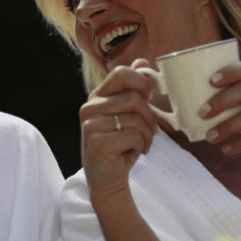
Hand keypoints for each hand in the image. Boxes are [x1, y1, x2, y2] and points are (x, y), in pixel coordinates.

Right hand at [80, 59, 159, 196]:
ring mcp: (91, 125)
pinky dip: (141, 145)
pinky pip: (133, 135)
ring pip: (136, 118)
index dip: (142, 81)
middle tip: (151, 131)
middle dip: (150, 117)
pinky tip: (132, 152)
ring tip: (141, 144)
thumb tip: (144, 62)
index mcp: (97, 96)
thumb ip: (133, 88)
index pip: (121, 73)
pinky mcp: (97, 142)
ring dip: (147, 135)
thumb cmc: (120, 145)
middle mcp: (90, 107)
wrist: (106, 178)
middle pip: (134, 98)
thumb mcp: (128, 115)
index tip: (150, 97)